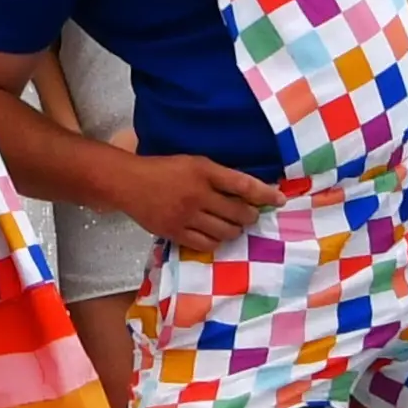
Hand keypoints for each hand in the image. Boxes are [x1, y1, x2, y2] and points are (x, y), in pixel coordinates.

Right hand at [119, 152, 280, 249]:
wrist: (128, 182)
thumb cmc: (163, 169)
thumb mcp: (193, 163)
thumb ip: (217, 176)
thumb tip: (247, 192)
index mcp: (204, 170)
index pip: (243, 184)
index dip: (264, 194)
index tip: (279, 199)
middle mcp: (198, 194)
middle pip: (238, 212)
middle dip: (250, 216)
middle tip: (250, 215)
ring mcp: (187, 215)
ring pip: (226, 231)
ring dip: (235, 230)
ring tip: (233, 226)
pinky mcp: (176, 232)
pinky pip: (207, 244)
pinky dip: (217, 242)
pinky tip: (216, 236)